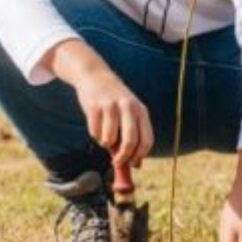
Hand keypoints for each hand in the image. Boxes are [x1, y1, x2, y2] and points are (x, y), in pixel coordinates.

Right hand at [43, 39, 153, 166]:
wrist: (94, 76)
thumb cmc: (114, 101)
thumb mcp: (129, 113)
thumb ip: (134, 135)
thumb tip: (136, 165)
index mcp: (141, 110)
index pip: (146, 140)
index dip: (139, 156)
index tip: (132, 163)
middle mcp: (128, 107)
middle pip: (130, 142)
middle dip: (123, 157)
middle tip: (116, 162)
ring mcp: (111, 106)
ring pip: (110, 139)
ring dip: (105, 143)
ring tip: (105, 134)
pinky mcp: (94, 107)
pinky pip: (95, 132)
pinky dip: (95, 134)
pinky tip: (96, 123)